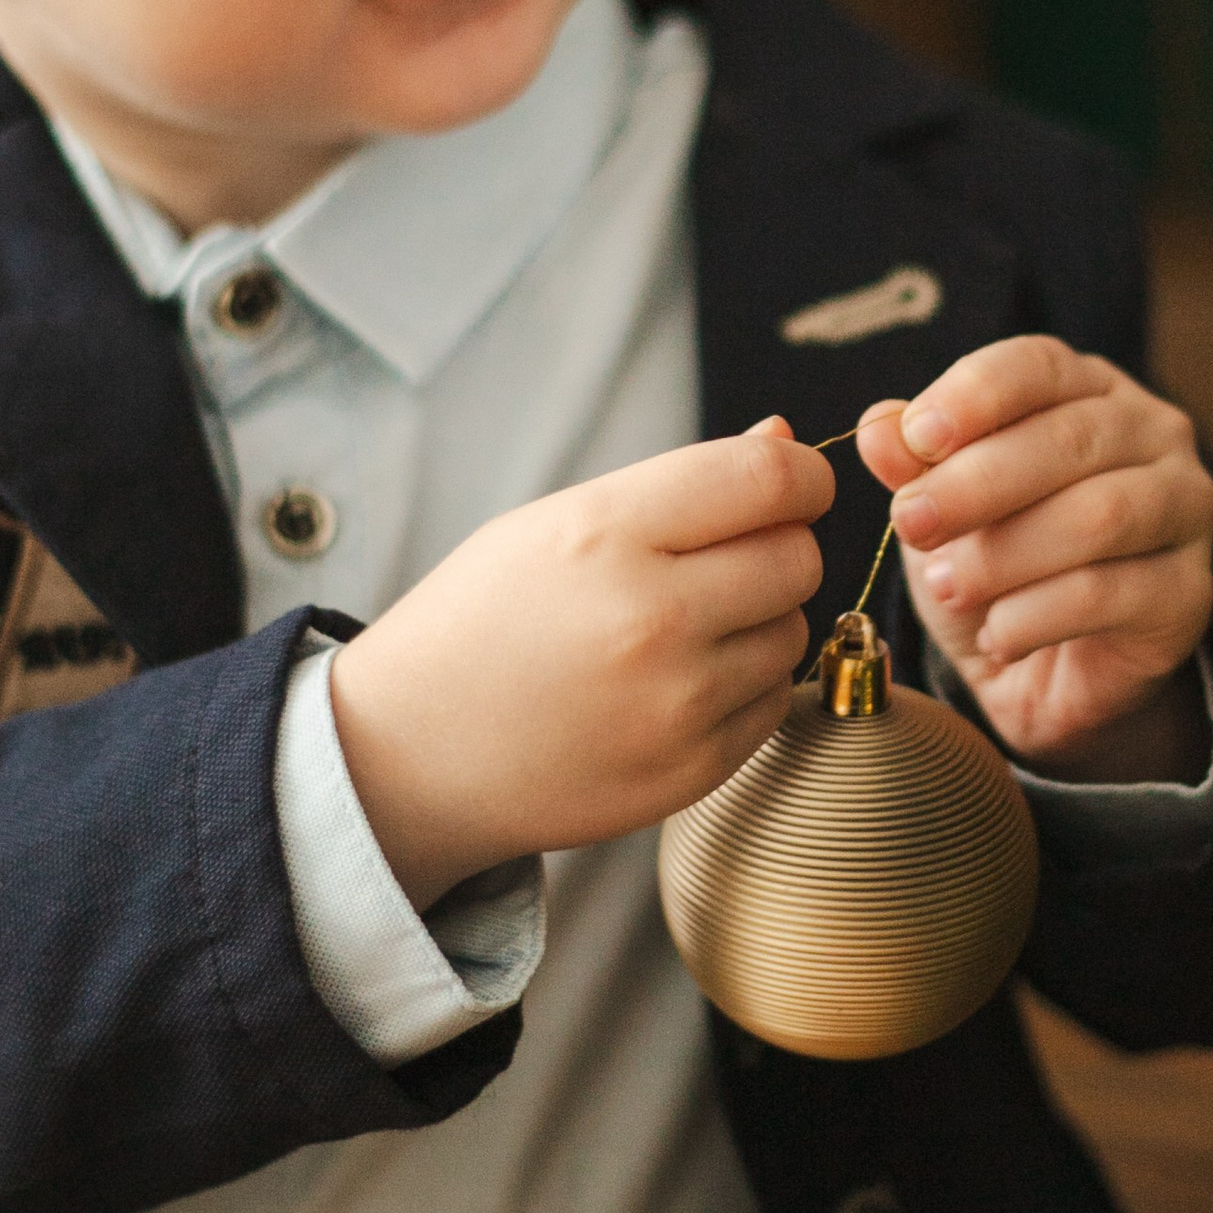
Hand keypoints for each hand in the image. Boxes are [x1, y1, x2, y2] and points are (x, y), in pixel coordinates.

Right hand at [329, 420, 832, 901]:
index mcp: (606, 535)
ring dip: (760, 622)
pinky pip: (773, 702)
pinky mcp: (692, 770)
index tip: (792, 485)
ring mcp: (676, 704)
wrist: (410, 757)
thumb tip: (785, 441)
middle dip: (778, 548)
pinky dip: (744, 686)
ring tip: (681, 631)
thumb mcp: (554, 524)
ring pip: (793, 632)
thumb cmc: (482, 622)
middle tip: (722, 562)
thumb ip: (679, 484)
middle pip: (799, 557)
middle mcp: (651, 619)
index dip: (803, 473)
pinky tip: (675, 685)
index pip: (769, 479)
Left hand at [855, 338, 1212, 775]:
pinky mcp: (1190, 593)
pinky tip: (995, 637)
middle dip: (977, 483)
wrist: (1045, 670)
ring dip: (1006, 554)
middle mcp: (1153, 435)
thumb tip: (879, 427)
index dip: (975, 395)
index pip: (1039, 366)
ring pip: (1099, 516)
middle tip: (911, 525)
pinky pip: (1111, 594)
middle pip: (1070, 440)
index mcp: (1089, 390)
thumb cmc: (996, 563)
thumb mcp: (941, 507)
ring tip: (947, 588)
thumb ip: (913, 463)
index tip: (916, 438)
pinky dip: (1036, 616)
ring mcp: (1185, 510)